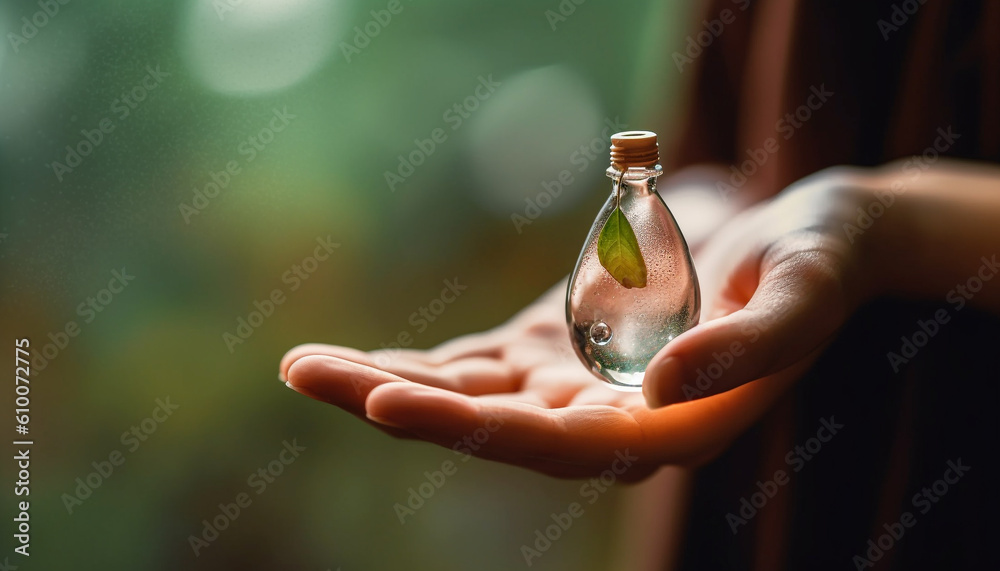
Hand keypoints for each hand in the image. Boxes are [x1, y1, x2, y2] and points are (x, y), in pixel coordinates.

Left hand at [276, 168, 839, 478]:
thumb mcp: (799, 296)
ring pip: (469, 395)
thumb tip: (659, 392)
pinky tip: (364, 364)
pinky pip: (481, 364)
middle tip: (305, 373)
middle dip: (394, 402)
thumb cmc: (818, 265)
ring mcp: (578, 384)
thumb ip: (743, 349)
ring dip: (388, 382)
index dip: (470, 427)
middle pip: (485, 424)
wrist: (814, 239)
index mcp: (664, 429)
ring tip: (303, 366)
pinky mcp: (563, 346)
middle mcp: (609, 419)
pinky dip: (425, 363)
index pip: (551, 444)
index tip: (385, 402)